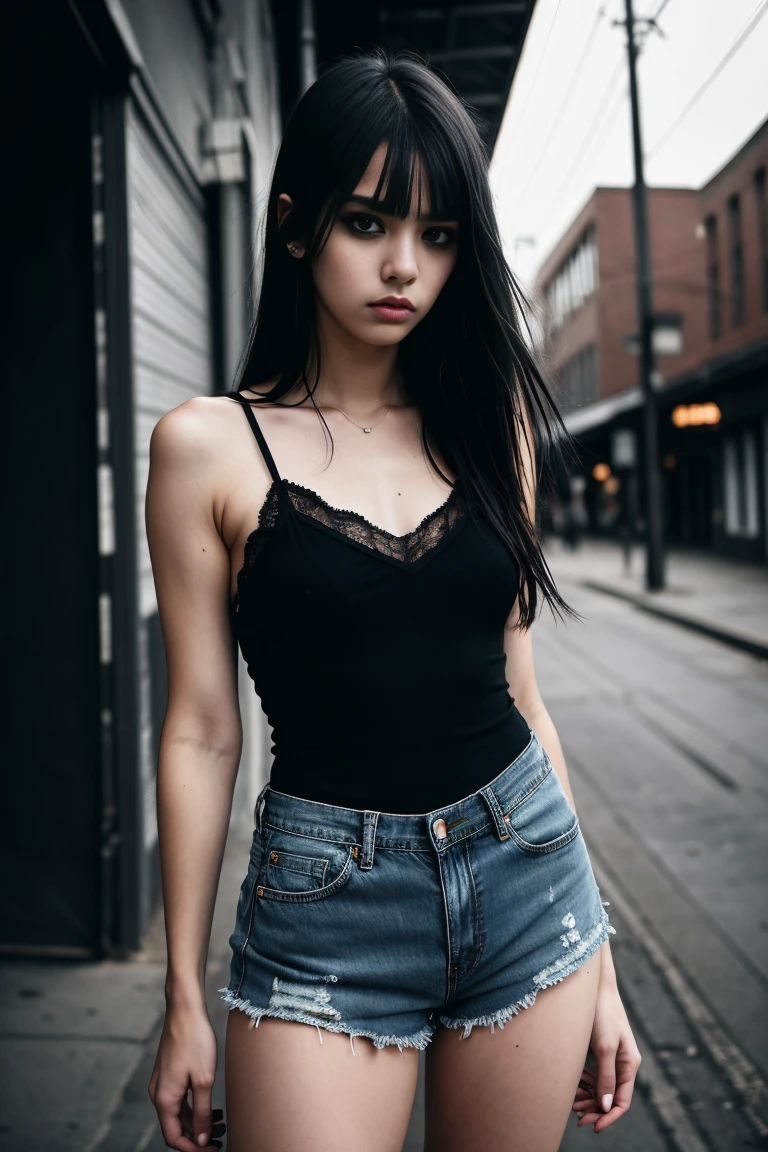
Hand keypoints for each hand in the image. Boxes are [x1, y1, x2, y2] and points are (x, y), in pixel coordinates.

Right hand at [148, 1006, 225, 1149]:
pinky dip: (194, 1108)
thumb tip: (201, 1139)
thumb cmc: (194, 1040)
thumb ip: (202, 1113)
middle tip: (222, 1136)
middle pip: (175, 1128)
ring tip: (221, 1122)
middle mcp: (158, 1094)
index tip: (213, 1149)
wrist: (185, 1009)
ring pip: (178, 1114)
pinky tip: (211, 1106)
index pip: (173, 1138)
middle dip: (198, 1136)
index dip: (193, 1149)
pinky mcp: (169, 1073)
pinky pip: (179, 1100)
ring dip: (197, 1122)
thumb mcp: (204, 1080)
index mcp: (164, 1099)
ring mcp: (163, 1083)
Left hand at [572, 981, 641, 1132]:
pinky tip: (574, 1086)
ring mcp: (612, 1056)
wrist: (593, 985)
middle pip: (611, 1096)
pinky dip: (585, 1083)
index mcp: (629, 1064)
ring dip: (589, 1098)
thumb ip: (606, 1077)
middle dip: (596, 1110)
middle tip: (578, 1119)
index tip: (594, 1127)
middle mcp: (623, 1063)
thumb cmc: (602, 1013)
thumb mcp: (604, 1047)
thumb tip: (607, 1106)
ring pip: (602, 1087)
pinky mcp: (600, 1049)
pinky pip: (595, 1074)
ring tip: (572, 1105)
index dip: (609, 1117)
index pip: (623, 1101)